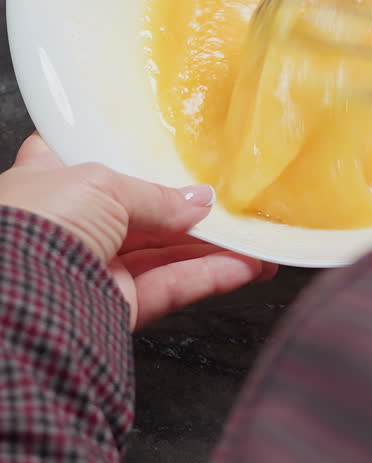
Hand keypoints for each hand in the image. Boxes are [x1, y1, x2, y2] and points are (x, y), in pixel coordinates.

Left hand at [1, 135, 274, 328]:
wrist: (17, 300)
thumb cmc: (36, 224)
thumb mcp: (101, 183)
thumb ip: (157, 194)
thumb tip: (199, 202)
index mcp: (51, 181)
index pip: (96, 162)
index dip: (137, 157)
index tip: (179, 154)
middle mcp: (72, 224)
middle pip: (143, 212)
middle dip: (191, 210)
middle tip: (235, 202)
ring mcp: (93, 268)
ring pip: (164, 253)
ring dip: (213, 247)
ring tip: (257, 238)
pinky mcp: (113, 308)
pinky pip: (170, 288)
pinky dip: (209, 278)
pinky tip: (245, 267)